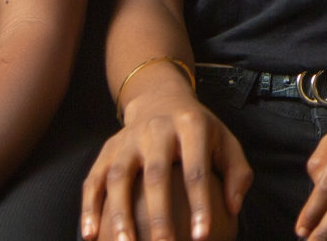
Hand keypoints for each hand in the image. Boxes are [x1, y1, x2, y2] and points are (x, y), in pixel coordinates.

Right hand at [81, 91, 248, 240]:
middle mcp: (156, 130)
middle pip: (155, 175)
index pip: (196, 169)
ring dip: (120, 214)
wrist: (160, 98)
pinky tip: (90, 235)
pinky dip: (89, 208)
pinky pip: (94, 180)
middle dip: (159, 215)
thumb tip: (234, 208)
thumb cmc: (199, 130)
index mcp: (190, 126)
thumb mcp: (225, 141)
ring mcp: (127, 140)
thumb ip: (237, 173)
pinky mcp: (106, 150)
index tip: (202, 236)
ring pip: (119, 177)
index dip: (200, 204)